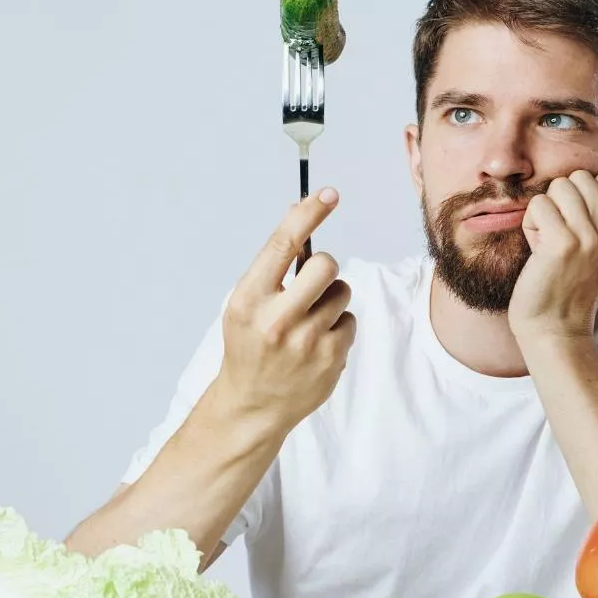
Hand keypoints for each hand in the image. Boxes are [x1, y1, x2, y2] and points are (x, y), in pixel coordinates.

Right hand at [213, 188, 356, 432]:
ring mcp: (306, 342)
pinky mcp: (331, 358)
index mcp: (249, 299)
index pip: (281, 245)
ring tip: (309, 320)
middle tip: (313, 281)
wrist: (253, 403)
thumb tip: (297, 212)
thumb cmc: (250, 344)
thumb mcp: (247, 303)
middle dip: (324, 267)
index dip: (307, 214)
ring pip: (342, 292)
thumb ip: (272, 264)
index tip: (328, 193)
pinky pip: (350, 320)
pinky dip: (338, 326)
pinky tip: (317, 343)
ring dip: (331, 299)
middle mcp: (276, 320)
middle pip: (325, 265)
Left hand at [507, 169, 597, 341]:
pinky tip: (537, 251)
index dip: (583, 197)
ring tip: (549, 244)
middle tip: (560, 237)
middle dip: (563, 202)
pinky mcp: (564, 244)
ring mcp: (592, 239)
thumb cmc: (577, 289)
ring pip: (560, 186)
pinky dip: (531, 224)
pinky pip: (539, 204)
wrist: (556, 330)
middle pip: (581, 178)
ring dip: (547, 212)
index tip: (579, 231)